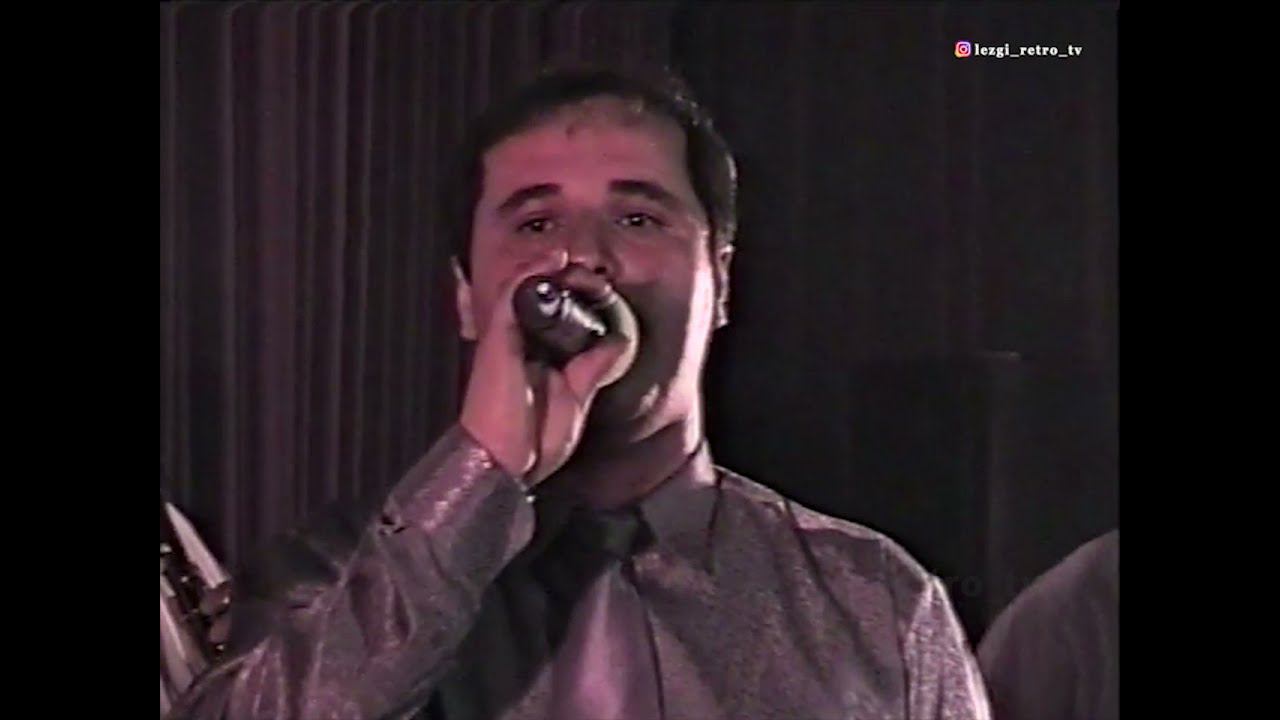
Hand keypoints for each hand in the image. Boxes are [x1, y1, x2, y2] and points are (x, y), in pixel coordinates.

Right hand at [460, 250, 638, 487]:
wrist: (501, 467)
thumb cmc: (531, 445)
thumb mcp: (576, 401)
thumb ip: (593, 368)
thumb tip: (618, 341)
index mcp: (537, 360)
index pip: (555, 317)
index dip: (576, 297)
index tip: (602, 288)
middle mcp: (518, 345)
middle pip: (535, 298)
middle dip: (562, 278)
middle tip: (589, 271)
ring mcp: (504, 341)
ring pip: (520, 290)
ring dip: (546, 268)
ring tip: (570, 258)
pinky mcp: (495, 341)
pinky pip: (509, 296)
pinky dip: (529, 274)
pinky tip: (551, 261)